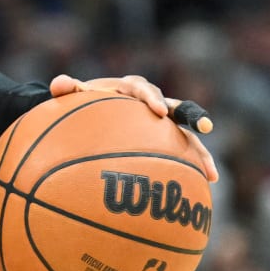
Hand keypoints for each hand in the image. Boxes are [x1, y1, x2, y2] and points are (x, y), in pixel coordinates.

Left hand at [50, 74, 218, 182]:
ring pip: (186, 135)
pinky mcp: (165, 140)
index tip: (157, 111)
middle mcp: (152, 102)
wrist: (90, 112)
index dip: (152, 98)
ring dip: (200, 152)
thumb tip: (59, 83)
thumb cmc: (81, 103)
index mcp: (130, 88)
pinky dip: (192, 168)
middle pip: (177, 107)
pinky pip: (182, 154)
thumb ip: (66, 88)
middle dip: (192, 116)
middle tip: (205, 128)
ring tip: (210, 172)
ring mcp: (162, 123)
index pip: (143, 89)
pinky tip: (203, 187)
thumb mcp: (71, 97)